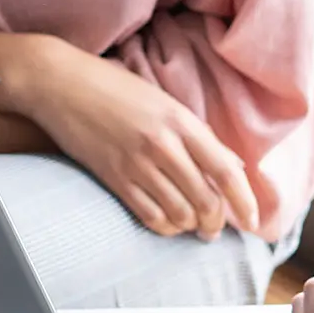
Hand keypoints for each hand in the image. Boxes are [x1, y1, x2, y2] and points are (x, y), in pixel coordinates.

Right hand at [13, 47, 261, 239]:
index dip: (245, 201)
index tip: (254, 221)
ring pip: (180, 213)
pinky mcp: (113, 178)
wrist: (60, 83)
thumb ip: (198, 135)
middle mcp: (163, 145)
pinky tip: (167, 222)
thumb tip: (232, 167)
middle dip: (216, 222)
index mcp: (181, 121)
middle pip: (206, 200)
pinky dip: (165, 227)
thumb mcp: (164, 102)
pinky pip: (149, 216)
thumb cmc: (113, 88)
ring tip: (190, 224)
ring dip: (190, 226)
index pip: (226, 171)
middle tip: (215, 229)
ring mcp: (136, 164)